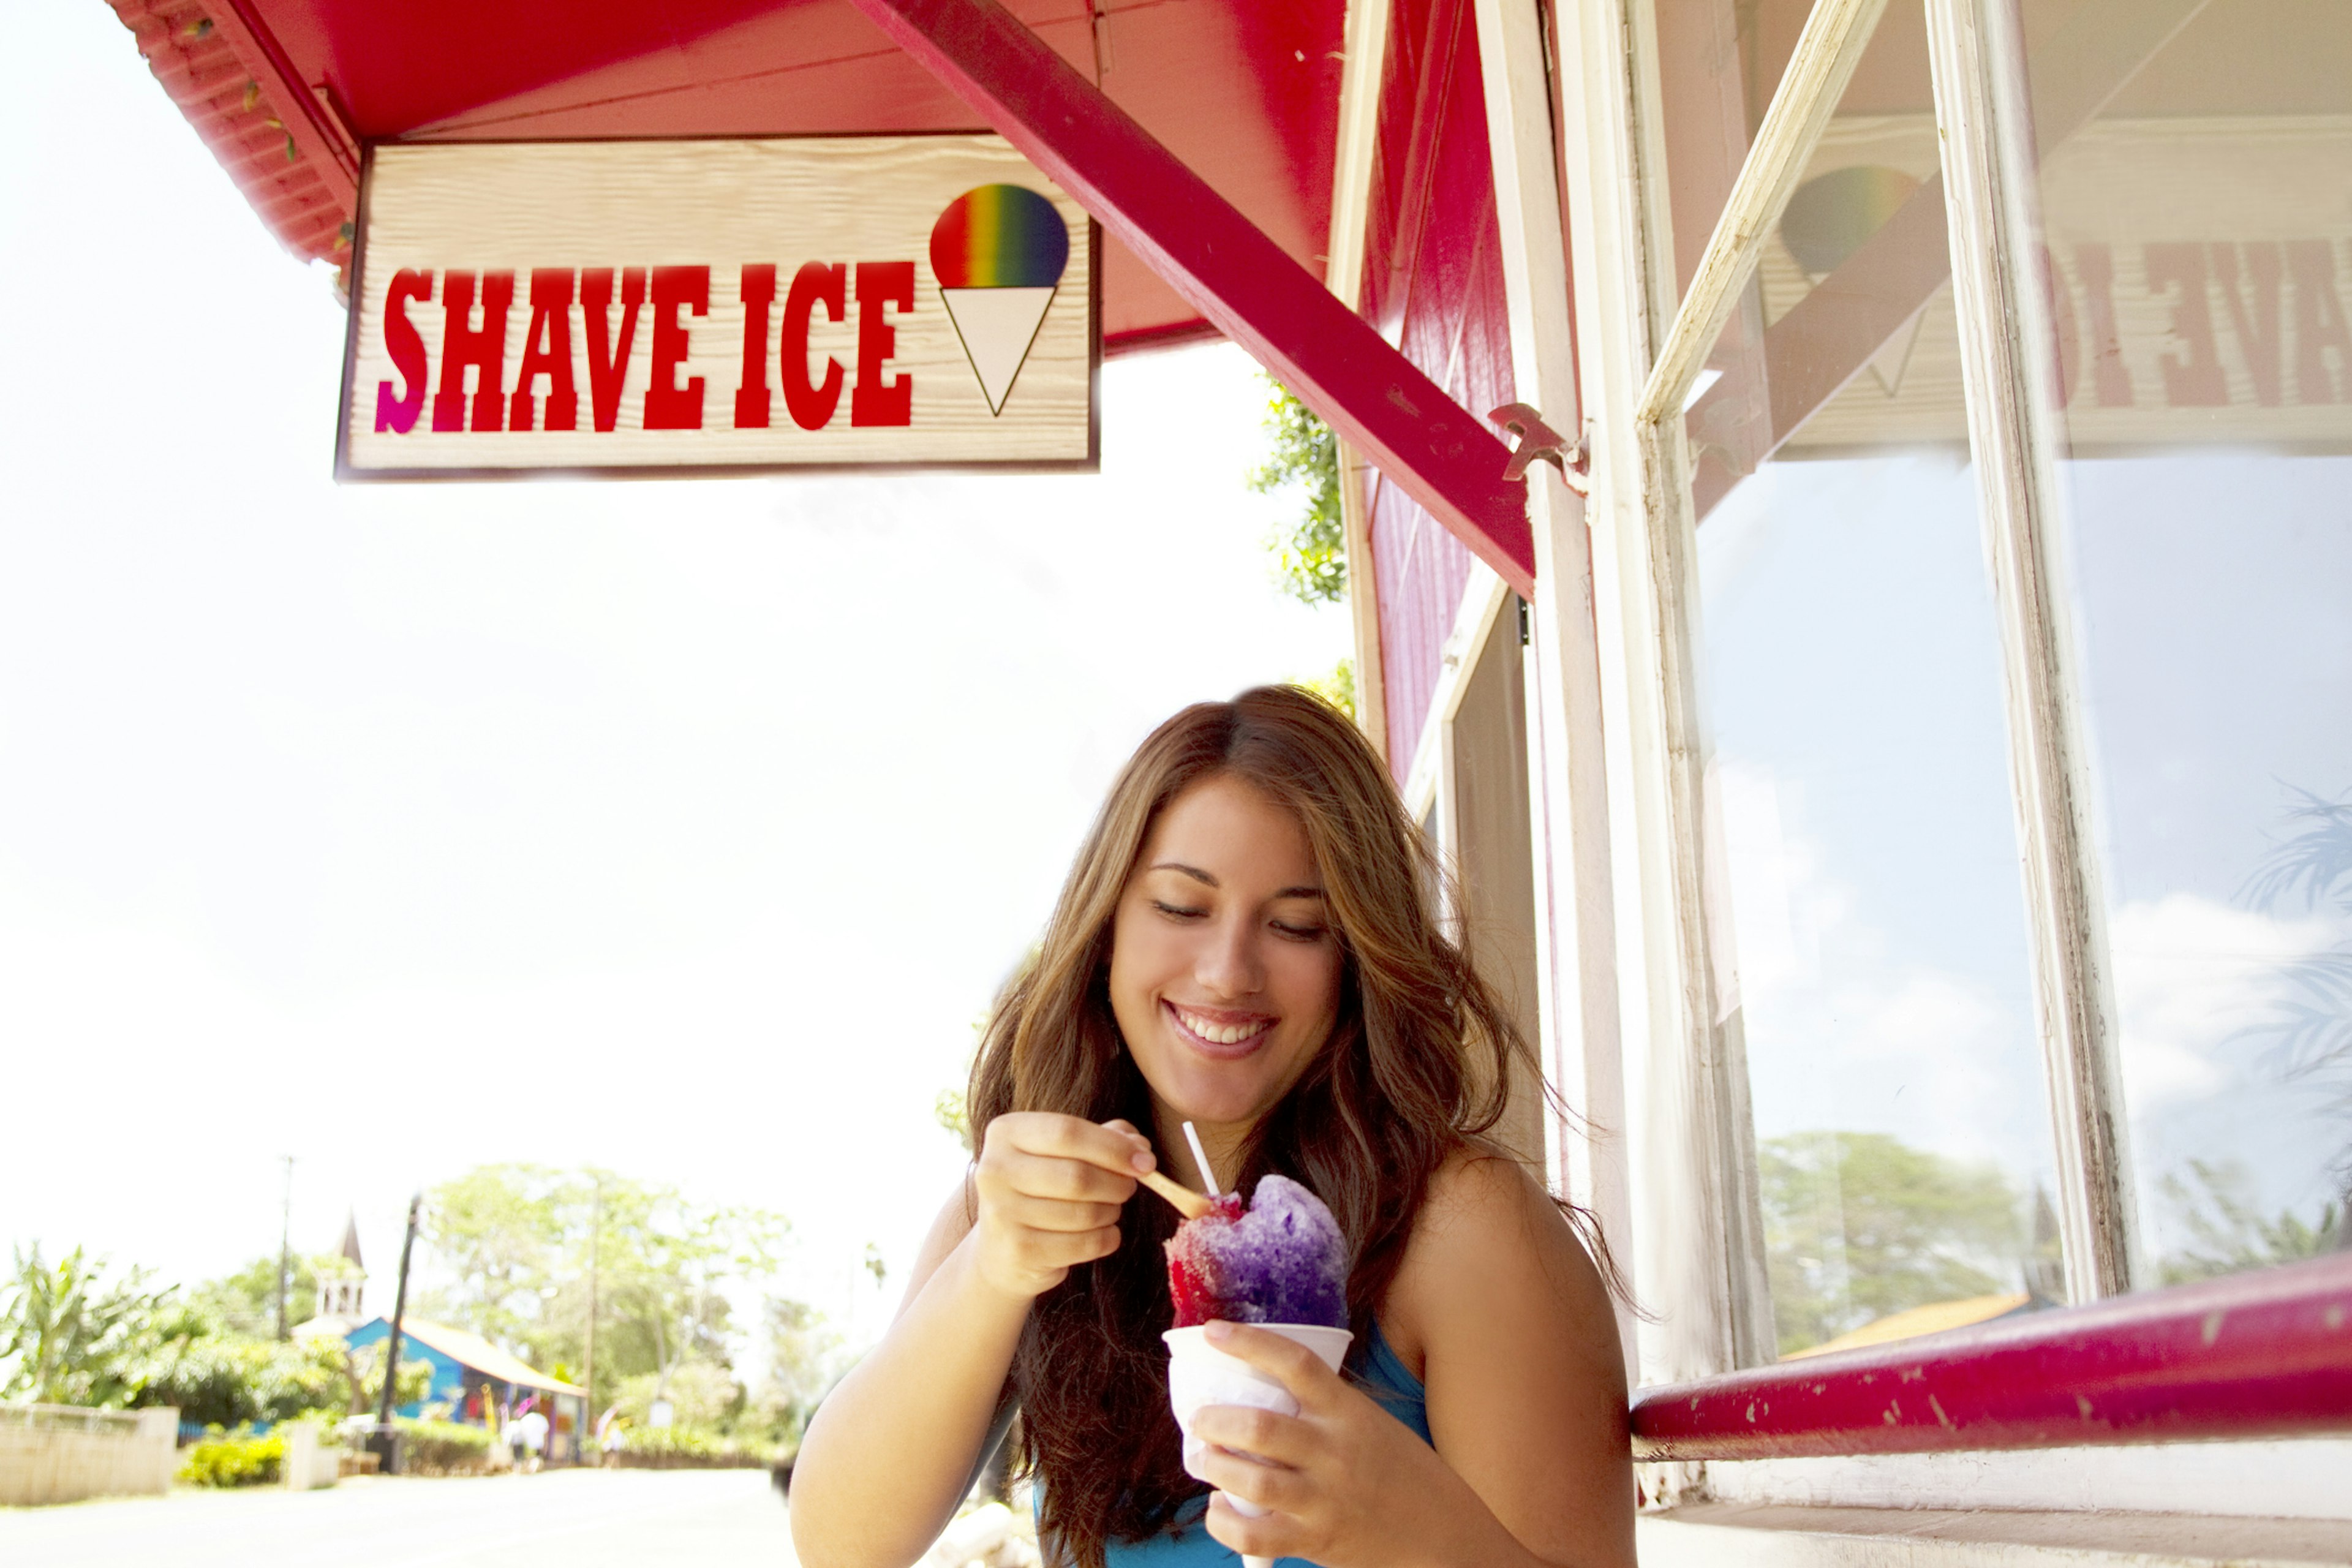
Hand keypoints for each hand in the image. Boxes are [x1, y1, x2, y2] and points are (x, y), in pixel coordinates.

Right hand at [970, 1113, 1155, 1298]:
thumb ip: (1106, 1138)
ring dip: (1111, 1211)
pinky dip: (1106, 1238)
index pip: (1067, 1132)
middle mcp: (994, 1170)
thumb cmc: (1042, 1187)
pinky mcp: (1018, 1251)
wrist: (1003, 1248)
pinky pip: (1085, 1244)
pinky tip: (1101, 1233)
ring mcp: (1001, 1213)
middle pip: (1078, 1175)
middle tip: (1129, 1187)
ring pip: (1085, 1212)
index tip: (1146, 1161)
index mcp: (1004, 1132)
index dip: (1113, 1147)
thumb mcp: (1066, 1152)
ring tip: (1108, 1209)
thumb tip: (1140, 1147)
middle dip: (1118, 1183)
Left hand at [1188, 1323, 1459, 1567]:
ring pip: (1252, 1480)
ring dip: (1214, 1466)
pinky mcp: (1317, 1540)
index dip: (1250, 1342)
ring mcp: (1325, 1499)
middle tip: (1199, 1418)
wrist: (1443, 1535)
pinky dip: (1224, 1522)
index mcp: (1348, 1413)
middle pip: (1260, 1426)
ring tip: (1202, 1458)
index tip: (1213, 1332)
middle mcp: (1335, 1452)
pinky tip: (1217, 1510)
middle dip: (1215, 1419)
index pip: (1296, 1363)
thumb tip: (1265, 1389)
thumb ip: (1326, 1409)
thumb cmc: (1402, 1473)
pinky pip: (1256, 1534)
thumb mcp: (1371, 1425)